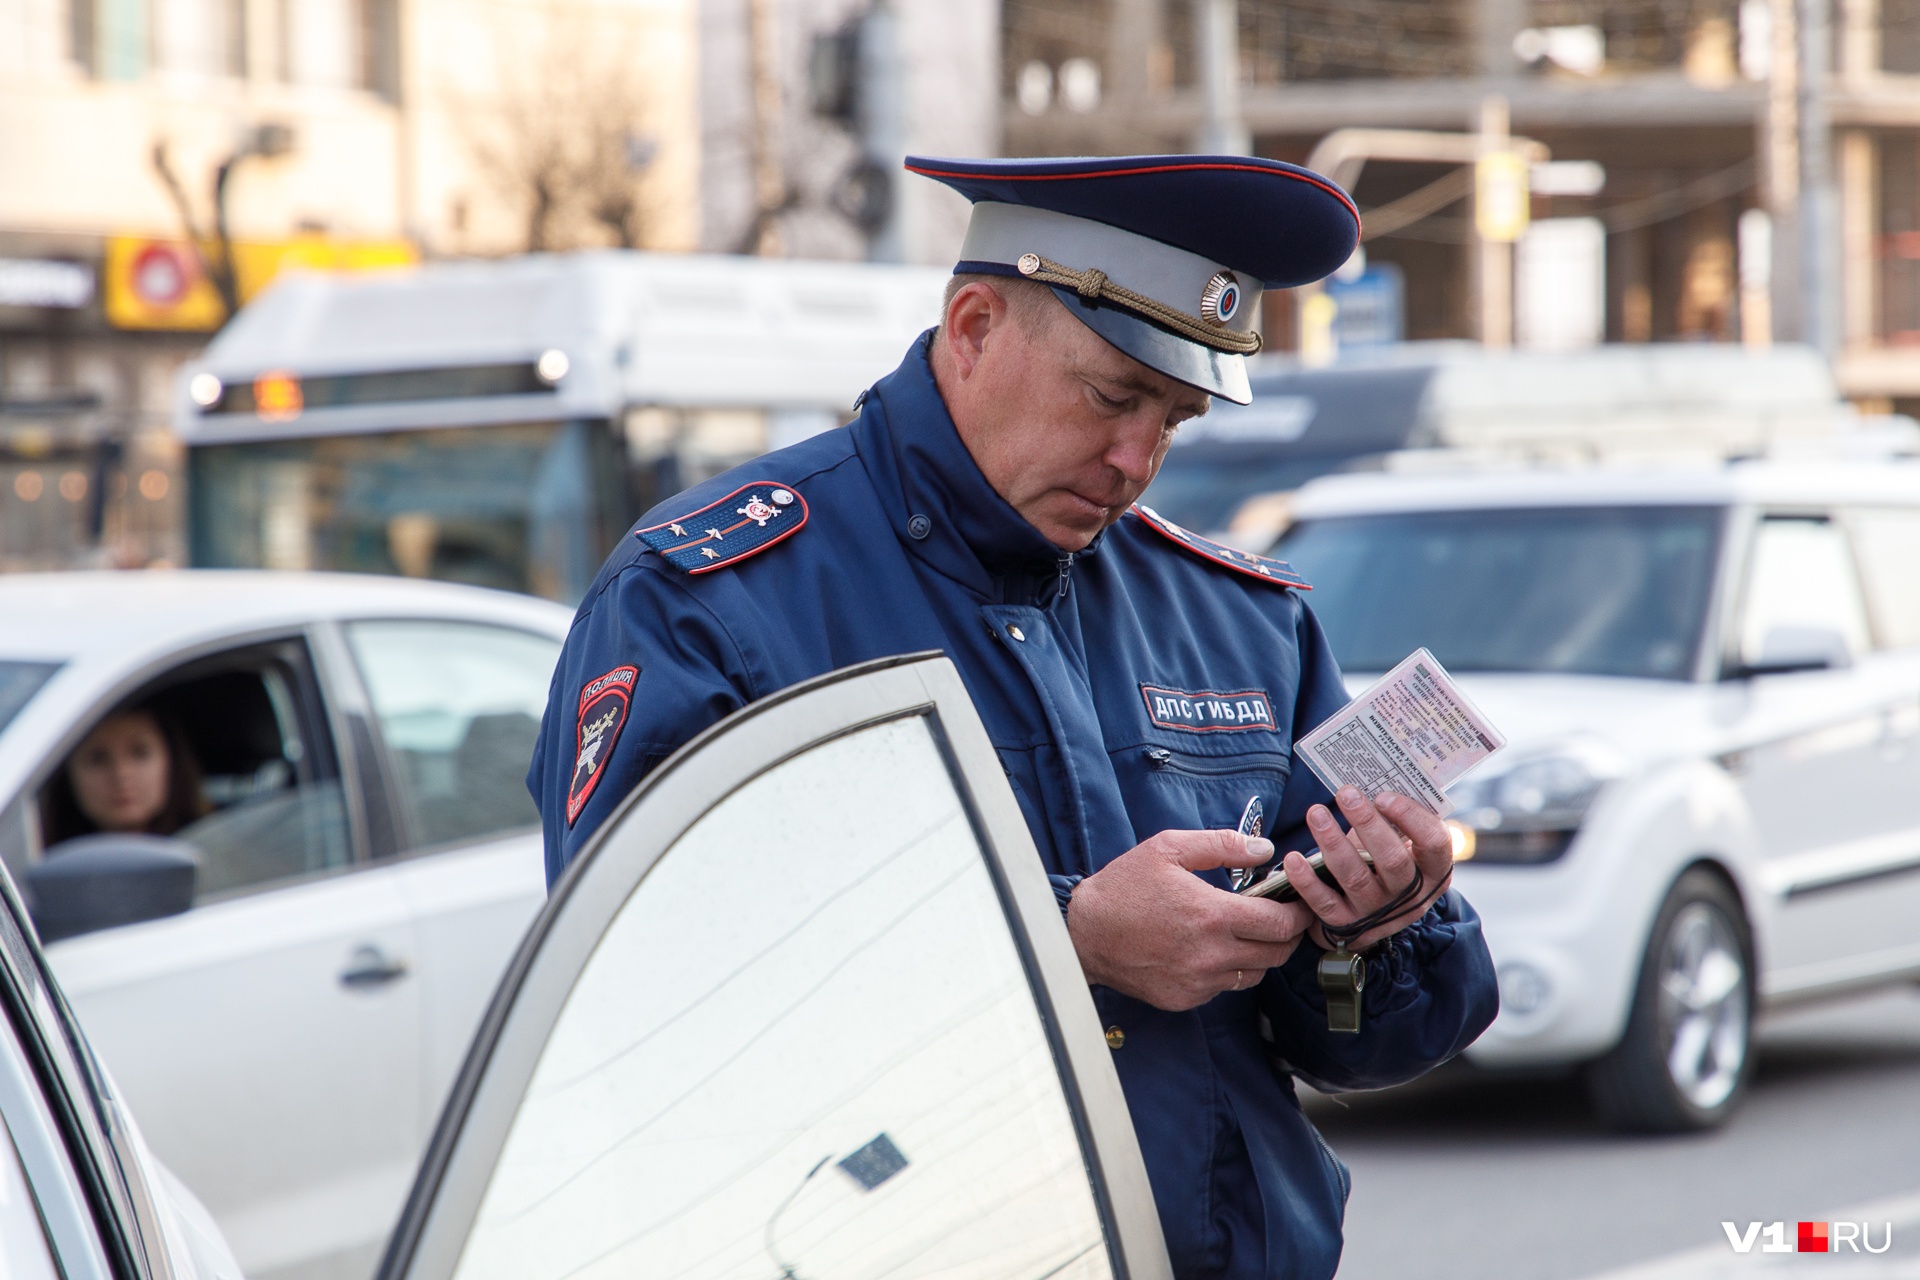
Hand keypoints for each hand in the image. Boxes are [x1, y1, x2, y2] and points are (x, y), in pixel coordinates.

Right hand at [1067, 829, 1314, 1011]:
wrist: (1083, 933)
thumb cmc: (1124, 887)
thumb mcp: (1168, 848)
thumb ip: (1222, 844)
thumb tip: (1264, 849)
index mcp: (1212, 914)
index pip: (1279, 923)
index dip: (1297, 913)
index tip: (1298, 903)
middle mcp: (1211, 954)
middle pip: (1277, 954)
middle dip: (1288, 935)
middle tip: (1282, 918)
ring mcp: (1198, 981)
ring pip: (1254, 974)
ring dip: (1260, 954)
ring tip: (1247, 932)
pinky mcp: (1185, 998)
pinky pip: (1223, 987)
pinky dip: (1228, 969)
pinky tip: (1211, 949)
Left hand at [1286, 786, 1453, 953]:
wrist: (1370, 912)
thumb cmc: (1384, 861)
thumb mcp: (1401, 843)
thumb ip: (1395, 819)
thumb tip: (1368, 779)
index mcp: (1433, 871)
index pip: (1435, 844)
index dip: (1412, 818)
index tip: (1383, 795)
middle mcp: (1410, 896)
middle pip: (1393, 860)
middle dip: (1367, 823)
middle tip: (1346, 793)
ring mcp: (1378, 913)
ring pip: (1355, 877)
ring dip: (1333, 842)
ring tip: (1316, 813)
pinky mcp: (1347, 925)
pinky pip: (1325, 903)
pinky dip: (1307, 881)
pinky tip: (1293, 858)